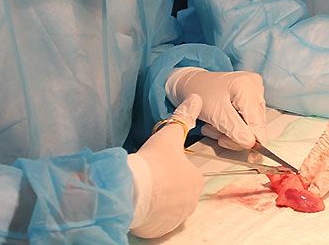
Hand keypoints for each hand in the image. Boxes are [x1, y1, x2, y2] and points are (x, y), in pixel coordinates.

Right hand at [128, 94, 203, 238]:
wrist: (132, 190)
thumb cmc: (154, 161)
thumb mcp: (169, 136)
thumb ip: (183, 117)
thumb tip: (195, 98)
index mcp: (196, 181)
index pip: (188, 173)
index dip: (172, 167)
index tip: (159, 164)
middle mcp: (190, 203)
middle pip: (178, 191)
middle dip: (166, 184)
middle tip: (150, 175)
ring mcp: (175, 219)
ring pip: (168, 207)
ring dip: (159, 199)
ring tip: (143, 188)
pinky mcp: (158, 230)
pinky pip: (156, 221)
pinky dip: (149, 213)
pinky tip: (139, 202)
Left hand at [165, 67, 266, 148]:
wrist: (192, 83)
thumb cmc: (199, 92)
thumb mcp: (214, 113)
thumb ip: (234, 129)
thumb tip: (251, 143)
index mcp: (248, 87)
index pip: (257, 124)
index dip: (246, 140)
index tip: (227, 142)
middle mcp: (256, 87)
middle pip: (255, 125)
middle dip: (234, 134)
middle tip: (215, 131)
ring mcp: (255, 91)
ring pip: (251, 125)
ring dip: (232, 131)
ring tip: (214, 124)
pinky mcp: (251, 96)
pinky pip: (248, 119)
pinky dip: (233, 124)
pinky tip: (221, 120)